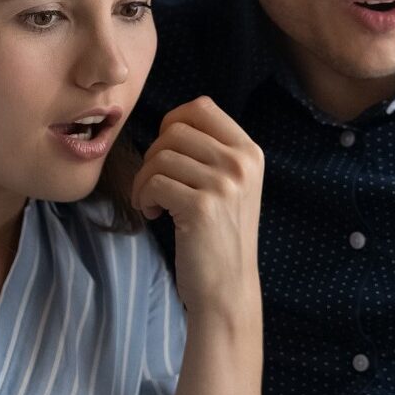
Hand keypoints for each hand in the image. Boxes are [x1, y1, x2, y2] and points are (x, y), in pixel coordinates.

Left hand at [129, 97, 263, 317]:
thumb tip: (172, 125)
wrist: (227, 288)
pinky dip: (144, 196)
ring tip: (153, 203)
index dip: (173, 122)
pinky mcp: (202, 206)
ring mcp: (224, 184)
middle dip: (153, 155)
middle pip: (175, 130)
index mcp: (250, 152)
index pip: (201, 107)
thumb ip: (212, 153)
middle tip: (155, 185)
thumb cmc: (219, 237)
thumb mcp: (231, 186)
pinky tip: (153, 214)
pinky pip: (155, 182)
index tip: (166, 153)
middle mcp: (241, 163)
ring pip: (160, 156)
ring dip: (145, 180)